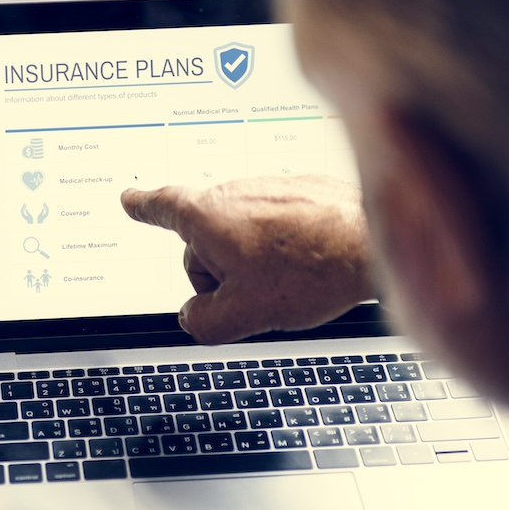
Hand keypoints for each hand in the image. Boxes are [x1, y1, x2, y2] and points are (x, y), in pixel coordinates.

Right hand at [121, 176, 376, 343]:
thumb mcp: (244, 314)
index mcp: (209, 216)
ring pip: (242, 234)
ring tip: (291, 277)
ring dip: (255, 259)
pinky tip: (308, 262)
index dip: (143, 208)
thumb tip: (192, 317)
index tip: (129, 200)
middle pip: (206, 240)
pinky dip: (282, 245)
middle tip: (257, 292)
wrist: (378, 239)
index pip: (163, 208)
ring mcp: (268, 187)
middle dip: (221, 271)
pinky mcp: (298, 190)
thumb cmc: (313, 269)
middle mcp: (235, 192)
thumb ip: (202, 322)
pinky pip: (274, 223)